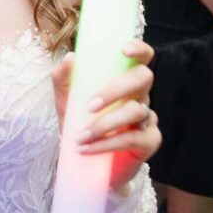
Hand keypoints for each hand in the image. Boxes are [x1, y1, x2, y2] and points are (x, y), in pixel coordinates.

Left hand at [51, 40, 159, 189]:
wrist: (85, 163)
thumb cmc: (79, 124)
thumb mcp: (65, 101)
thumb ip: (63, 78)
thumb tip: (71, 57)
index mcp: (123, 80)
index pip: (142, 58)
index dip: (139, 50)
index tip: (124, 50)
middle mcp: (140, 96)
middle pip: (143, 78)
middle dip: (116, 89)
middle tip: (90, 105)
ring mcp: (147, 118)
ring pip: (136, 111)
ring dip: (104, 124)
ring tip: (80, 137)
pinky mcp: (149, 141)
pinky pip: (132, 138)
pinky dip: (107, 143)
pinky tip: (88, 149)